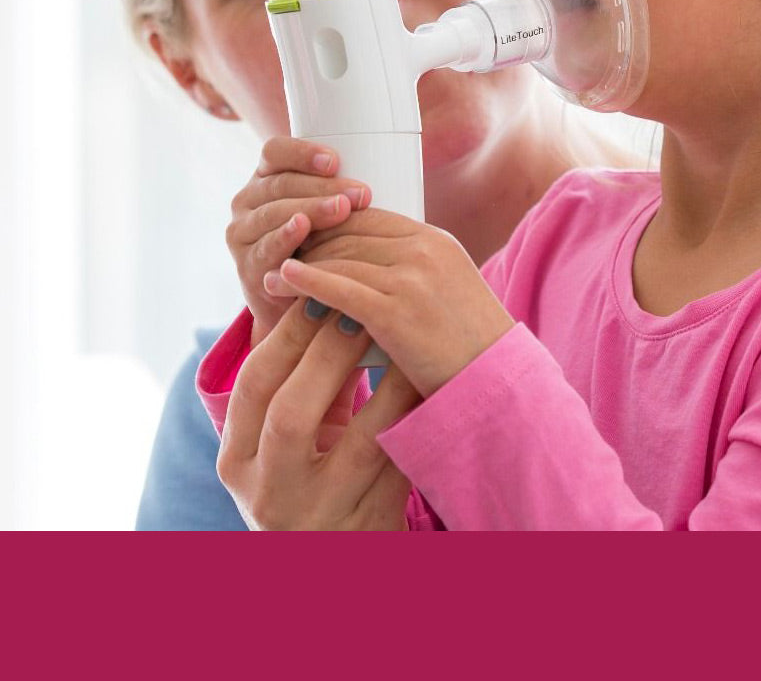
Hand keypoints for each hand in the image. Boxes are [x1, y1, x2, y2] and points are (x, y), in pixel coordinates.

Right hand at [216, 296, 418, 530]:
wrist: (338, 559)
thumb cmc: (317, 471)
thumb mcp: (295, 434)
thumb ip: (307, 379)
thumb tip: (330, 292)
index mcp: (238, 461)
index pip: (253, 385)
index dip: (286, 335)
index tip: (320, 291)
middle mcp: (270, 493)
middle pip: (291, 413)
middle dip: (328, 353)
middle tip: (362, 309)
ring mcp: (320, 517)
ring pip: (358, 444)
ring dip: (387, 384)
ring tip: (407, 339)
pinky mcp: (370, 528)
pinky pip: (401, 466)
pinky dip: (417, 421)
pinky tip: (432, 385)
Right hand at [225, 137, 371, 341]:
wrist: (301, 300)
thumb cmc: (325, 244)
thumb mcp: (331, 211)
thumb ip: (343, 191)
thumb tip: (392, 170)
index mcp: (268, 177)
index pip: (276, 152)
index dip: (302, 152)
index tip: (336, 160)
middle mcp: (249, 200)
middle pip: (281, 184)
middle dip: (322, 187)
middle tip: (360, 193)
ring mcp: (243, 233)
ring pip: (272, 213)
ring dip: (310, 210)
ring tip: (341, 209)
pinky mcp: (246, 266)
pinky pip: (264, 248)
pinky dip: (284, 238)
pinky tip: (302, 229)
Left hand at [264, 210, 514, 397]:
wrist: (494, 383)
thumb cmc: (467, 346)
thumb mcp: (447, 291)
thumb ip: (412, 273)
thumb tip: (367, 269)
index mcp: (437, 241)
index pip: (370, 218)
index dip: (332, 226)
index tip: (305, 242)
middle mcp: (426, 251)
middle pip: (351, 234)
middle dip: (311, 244)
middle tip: (278, 258)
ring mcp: (413, 279)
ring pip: (341, 259)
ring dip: (300, 264)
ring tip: (271, 278)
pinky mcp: (397, 312)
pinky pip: (340, 288)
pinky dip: (306, 281)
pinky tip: (282, 281)